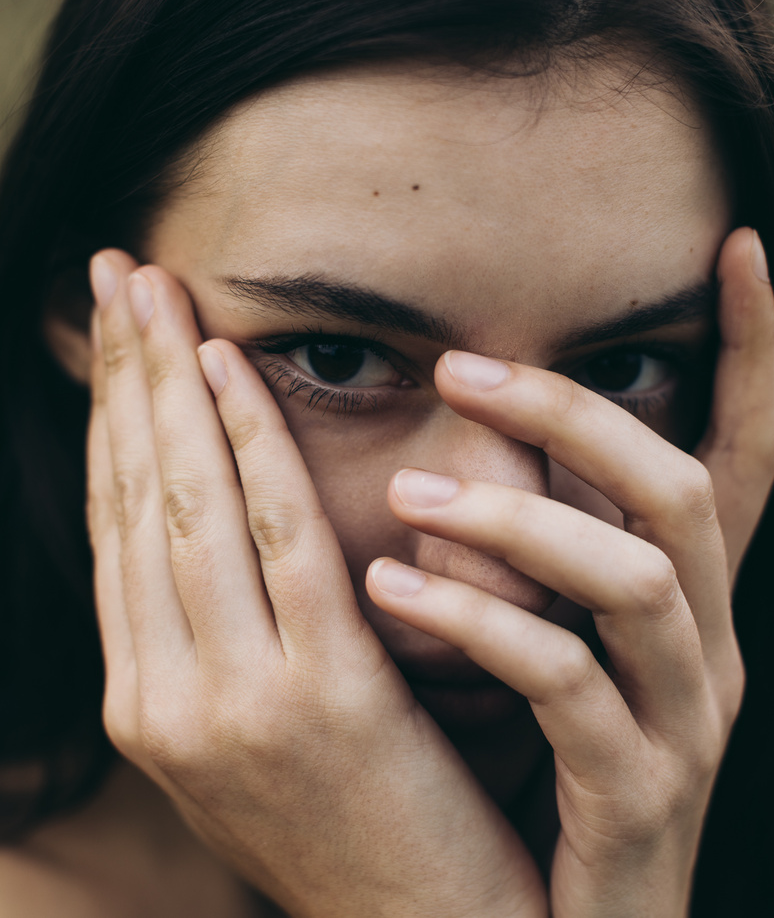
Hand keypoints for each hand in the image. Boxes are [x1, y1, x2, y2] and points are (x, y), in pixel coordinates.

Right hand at [87, 251, 544, 917]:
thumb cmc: (346, 818)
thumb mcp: (252, 730)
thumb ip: (220, 635)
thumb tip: (214, 523)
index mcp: (143, 700)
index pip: (116, 526)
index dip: (109, 418)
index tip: (112, 333)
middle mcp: (160, 697)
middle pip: (133, 498)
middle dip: (121, 378)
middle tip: (116, 274)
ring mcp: (227, 701)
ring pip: (185, 506)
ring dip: (167, 388)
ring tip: (154, 293)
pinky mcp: (317, 697)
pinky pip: (277, 540)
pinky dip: (248, 447)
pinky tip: (231, 371)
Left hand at [366, 227, 773, 916]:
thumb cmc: (532, 757)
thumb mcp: (542, 631)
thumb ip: (519, 546)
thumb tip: (440, 449)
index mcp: (686, 595)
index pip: (749, 448)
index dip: (756, 348)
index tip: (735, 246)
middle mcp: (706, 643)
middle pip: (675, 489)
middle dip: (576, 417)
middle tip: (461, 369)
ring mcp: (682, 719)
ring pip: (638, 581)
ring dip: (523, 521)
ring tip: (412, 489)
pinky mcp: (637, 789)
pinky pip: (569, 685)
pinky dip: (484, 624)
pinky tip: (394, 590)